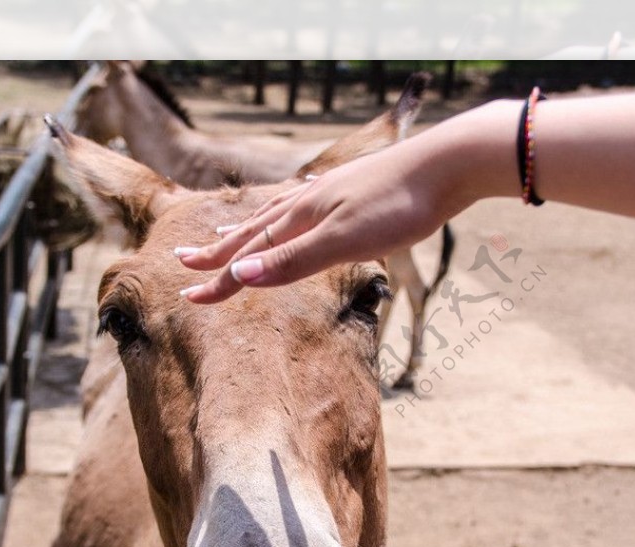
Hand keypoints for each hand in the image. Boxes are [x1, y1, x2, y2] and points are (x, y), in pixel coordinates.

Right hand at [174, 141, 454, 303]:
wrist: (450, 163)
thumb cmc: (401, 205)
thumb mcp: (344, 241)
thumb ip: (293, 261)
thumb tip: (240, 275)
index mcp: (302, 216)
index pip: (249, 254)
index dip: (219, 278)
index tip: (188, 295)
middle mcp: (309, 201)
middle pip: (254, 230)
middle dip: (219, 250)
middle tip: (184, 260)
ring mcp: (332, 194)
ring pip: (278, 215)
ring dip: (248, 231)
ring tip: (228, 235)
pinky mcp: (356, 192)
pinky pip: (306, 205)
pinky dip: (287, 215)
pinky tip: (299, 209)